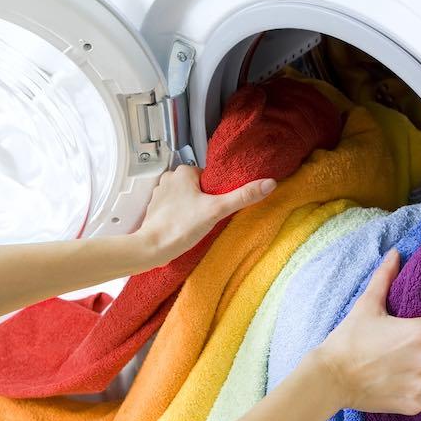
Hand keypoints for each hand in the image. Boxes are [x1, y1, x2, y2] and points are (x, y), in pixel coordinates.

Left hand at [133, 165, 276, 266]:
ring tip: (197, 223)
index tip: (218, 205)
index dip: (217, 193)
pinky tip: (186, 227)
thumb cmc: (180, 227)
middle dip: (205, 201)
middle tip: (209, 216)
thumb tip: (269, 183)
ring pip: (186, 198)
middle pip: (198, 187)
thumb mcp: (217, 210)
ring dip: (193, 208)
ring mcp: (160, 194)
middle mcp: (169, 178)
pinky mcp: (155, 209)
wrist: (152, 248)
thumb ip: (243, 196)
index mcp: (183, 172)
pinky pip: (175, 208)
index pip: (209, 177)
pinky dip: (181, 216)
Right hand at [311, 249, 420, 415]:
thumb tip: (395, 255)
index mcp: (419, 332)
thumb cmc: (348, 341)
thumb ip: (385, 277)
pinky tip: (400, 376)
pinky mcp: (415, 402)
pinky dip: (420, 384)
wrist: (331, 377)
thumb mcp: (367, 304)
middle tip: (405, 336)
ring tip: (399, 357)